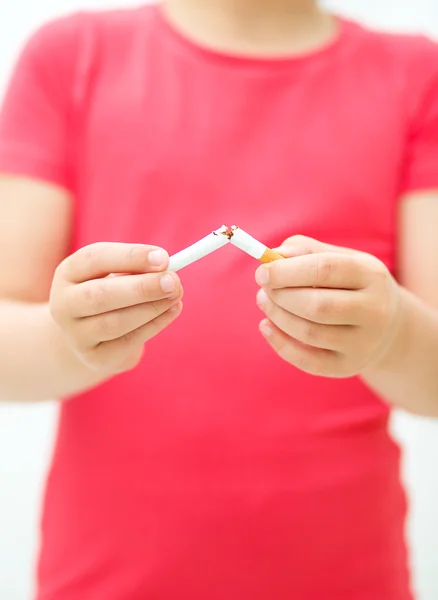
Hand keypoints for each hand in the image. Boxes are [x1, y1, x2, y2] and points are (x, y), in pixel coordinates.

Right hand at [50, 243, 182, 372]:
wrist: (91, 335)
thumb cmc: (112, 292)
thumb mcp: (117, 274)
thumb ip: (138, 269)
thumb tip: (167, 270)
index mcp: (68, 273)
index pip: (94, 259)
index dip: (130, 256)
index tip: (164, 258)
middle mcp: (64, 304)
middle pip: (100, 296)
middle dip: (141, 288)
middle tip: (172, 281)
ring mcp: (76, 335)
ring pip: (115, 322)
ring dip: (151, 308)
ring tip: (176, 295)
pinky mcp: (95, 358)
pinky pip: (128, 341)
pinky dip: (155, 324)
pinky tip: (172, 310)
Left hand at [255, 236, 402, 377]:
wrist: (389, 326)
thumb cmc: (352, 284)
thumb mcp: (340, 259)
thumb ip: (306, 251)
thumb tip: (272, 257)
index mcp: (372, 276)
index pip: (325, 269)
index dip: (287, 271)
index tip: (261, 272)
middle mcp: (375, 311)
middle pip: (317, 305)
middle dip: (281, 296)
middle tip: (263, 289)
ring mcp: (364, 343)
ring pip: (309, 333)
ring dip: (277, 316)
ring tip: (264, 302)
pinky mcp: (349, 366)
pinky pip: (308, 361)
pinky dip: (280, 344)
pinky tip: (266, 326)